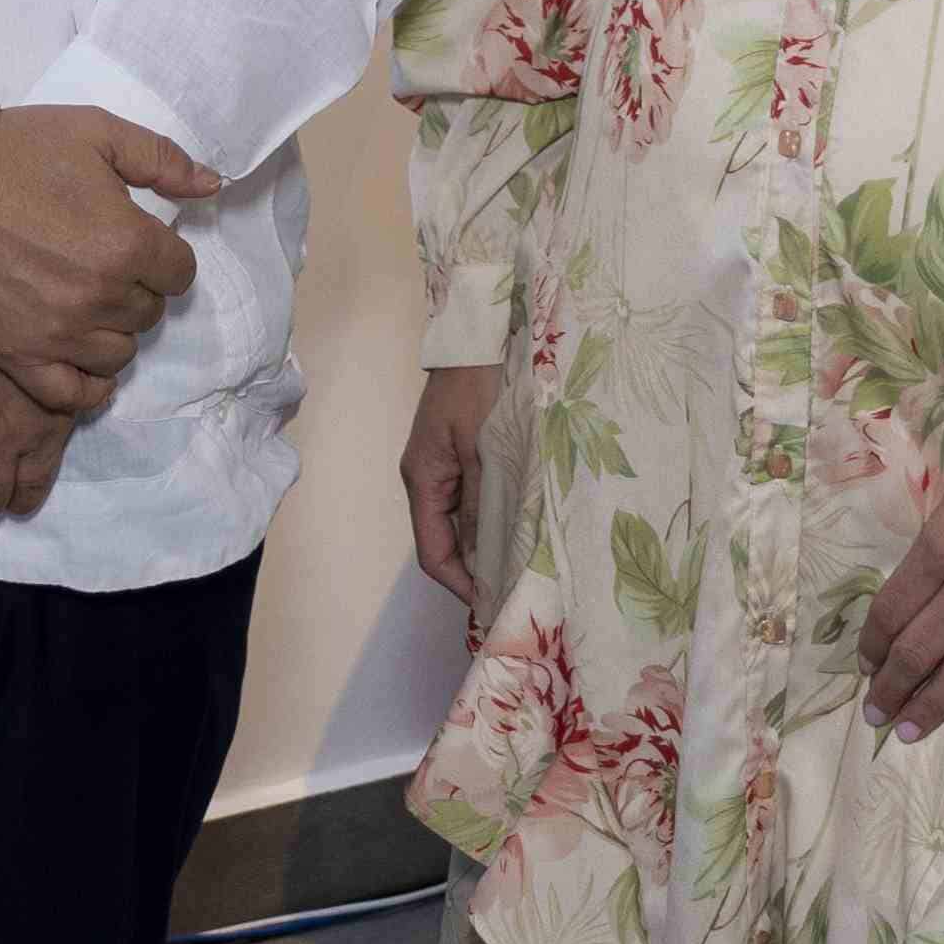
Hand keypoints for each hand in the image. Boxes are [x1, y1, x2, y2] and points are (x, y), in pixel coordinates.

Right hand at [0, 106, 221, 417]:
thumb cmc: (13, 152)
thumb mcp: (96, 132)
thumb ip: (162, 159)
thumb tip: (212, 186)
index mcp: (128, 243)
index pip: (181, 272)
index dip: (163, 255)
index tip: (137, 241)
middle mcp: (101, 298)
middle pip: (149, 312)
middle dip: (136, 288)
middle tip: (102, 264)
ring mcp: (59, 335)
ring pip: (119, 353)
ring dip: (112, 330)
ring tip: (86, 302)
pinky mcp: (19, 357)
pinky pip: (73, 394)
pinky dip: (87, 384)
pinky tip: (83, 359)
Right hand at [403, 361, 507, 622]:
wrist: (477, 339)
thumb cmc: (480, 388)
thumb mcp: (485, 447)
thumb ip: (484, 500)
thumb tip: (485, 556)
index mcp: (423, 480)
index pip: (433, 552)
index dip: (459, 583)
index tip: (491, 603)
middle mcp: (426, 480)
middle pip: (444, 541)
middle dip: (475, 570)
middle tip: (514, 591)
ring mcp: (441, 468)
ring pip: (460, 523)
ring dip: (485, 547)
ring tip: (519, 567)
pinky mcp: (458, 456)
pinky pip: (470, 501)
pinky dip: (490, 520)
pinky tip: (515, 529)